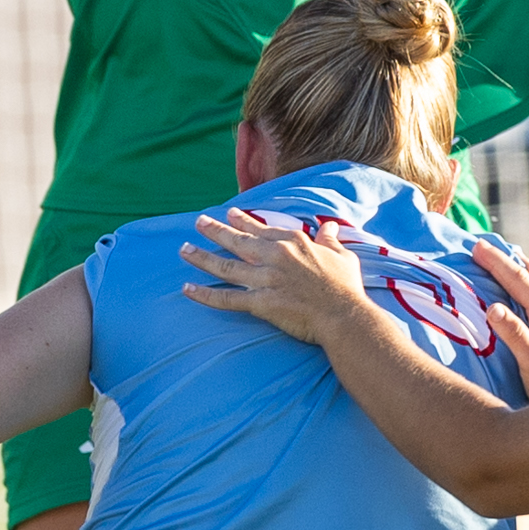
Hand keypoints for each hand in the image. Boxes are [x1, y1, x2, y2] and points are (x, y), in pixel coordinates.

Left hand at [180, 210, 366, 340]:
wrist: (343, 315)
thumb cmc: (345, 287)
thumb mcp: (341, 255)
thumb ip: (330, 239)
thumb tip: (328, 226)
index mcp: (293, 241)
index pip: (261, 228)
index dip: (243, 221)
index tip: (229, 214)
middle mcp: (275, 255)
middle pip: (238, 241)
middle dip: (215, 230)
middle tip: (198, 223)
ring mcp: (265, 278)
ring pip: (226, 265)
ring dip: (202, 257)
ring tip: (184, 249)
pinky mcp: (260, 302)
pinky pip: (226, 298)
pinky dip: (205, 294)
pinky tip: (187, 289)